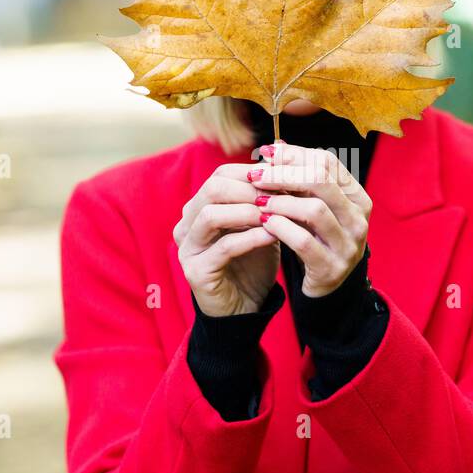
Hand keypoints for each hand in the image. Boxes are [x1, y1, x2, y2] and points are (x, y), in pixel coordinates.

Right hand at [175, 163, 280, 316]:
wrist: (246, 307)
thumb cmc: (253, 262)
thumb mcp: (261, 225)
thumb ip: (266, 200)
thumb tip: (285, 164)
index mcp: (199, 208)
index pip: (220, 175)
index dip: (252, 174)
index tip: (283, 178)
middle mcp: (187, 224)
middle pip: (212, 189)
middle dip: (250, 189)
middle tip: (280, 194)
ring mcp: (187, 248)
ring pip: (212, 215)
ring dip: (248, 211)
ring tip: (275, 214)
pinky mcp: (195, 271)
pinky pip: (223, 247)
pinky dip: (251, 238)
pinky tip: (273, 236)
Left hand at [248, 143, 371, 297]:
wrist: (325, 283)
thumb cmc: (316, 236)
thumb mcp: (311, 204)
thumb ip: (297, 177)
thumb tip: (274, 146)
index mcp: (357, 197)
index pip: (327, 162)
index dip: (294, 154)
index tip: (266, 154)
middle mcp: (358, 219)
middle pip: (321, 181)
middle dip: (283, 174)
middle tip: (256, 175)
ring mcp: (348, 245)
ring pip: (314, 210)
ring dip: (280, 202)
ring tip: (258, 201)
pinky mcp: (331, 268)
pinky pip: (303, 242)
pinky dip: (281, 228)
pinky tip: (264, 223)